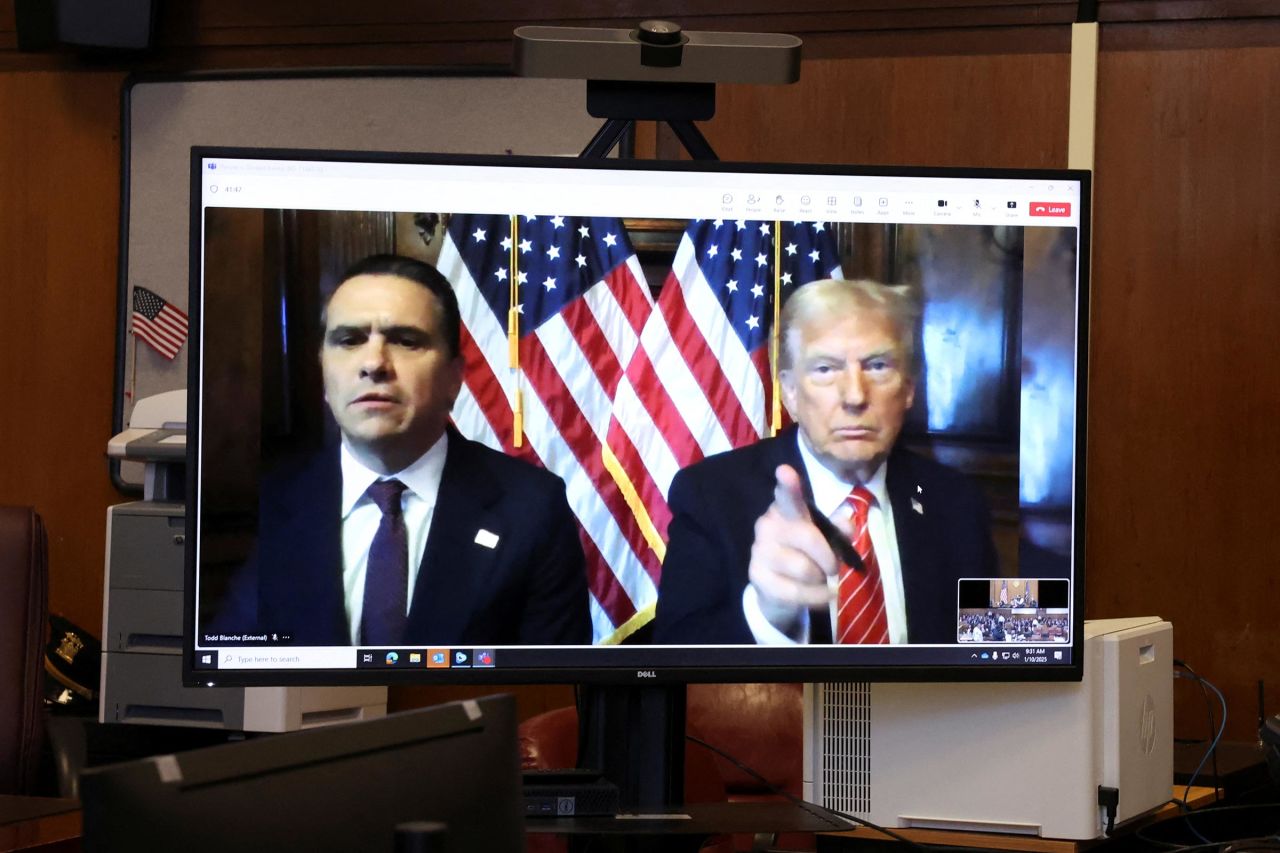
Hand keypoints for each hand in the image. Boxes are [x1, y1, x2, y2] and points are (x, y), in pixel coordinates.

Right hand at [747, 465, 850, 635]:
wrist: (778, 589)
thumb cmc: (806, 555)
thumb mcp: (827, 539)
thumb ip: (839, 529)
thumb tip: (847, 523)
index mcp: (786, 510)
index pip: (787, 495)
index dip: (788, 485)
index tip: (785, 471)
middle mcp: (767, 525)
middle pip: (809, 537)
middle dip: (830, 557)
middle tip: (834, 568)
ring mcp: (759, 551)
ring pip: (804, 568)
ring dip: (821, 579)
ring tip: (819, 579)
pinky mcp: (757, 576)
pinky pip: (796, 591)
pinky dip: (817, 597)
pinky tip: (822, 595)